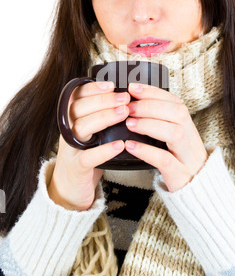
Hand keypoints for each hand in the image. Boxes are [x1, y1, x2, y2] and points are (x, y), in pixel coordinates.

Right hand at [48, 81, 129, 209]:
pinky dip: (104, 150)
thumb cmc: (86, 156)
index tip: (111, 85)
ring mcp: (70, 149)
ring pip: (82, 127)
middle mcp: (68, 131)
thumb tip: (125, 98)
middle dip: (103, 100)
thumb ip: (101, 116)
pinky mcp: (76, 168)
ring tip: (124, 113)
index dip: (93, 89)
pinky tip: (120, 145)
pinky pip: (88, 157)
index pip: (77, 97)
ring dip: (104, 118)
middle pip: (80, 108)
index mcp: (71, 119)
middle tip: (125, 98)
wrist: (69, 190)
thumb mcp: (91, 133)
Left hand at [124, 83, 207, 191]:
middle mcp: (190, 137)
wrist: (198, 188)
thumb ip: (160, 120)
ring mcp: (186, 156)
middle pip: (177, 113)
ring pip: (174, 133)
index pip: (174, 100)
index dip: (153, 92)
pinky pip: (165, 159)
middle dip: (150, 106)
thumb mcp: (173, 136)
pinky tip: (130, 145)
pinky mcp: (179, 174)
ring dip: (149, 124)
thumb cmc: (179, 158)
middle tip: (128, 107)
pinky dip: (147, 151)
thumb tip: (133, 102)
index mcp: (187, 125)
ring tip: (129, 123)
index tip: (133, 88)